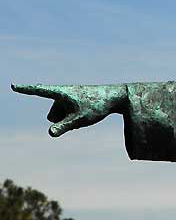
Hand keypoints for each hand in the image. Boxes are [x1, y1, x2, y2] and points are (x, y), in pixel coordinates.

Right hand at [11, 83, 126, 136]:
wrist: (116, 98)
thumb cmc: (97, 106)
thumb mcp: (80, 119)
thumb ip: (64, 127)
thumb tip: (50, 133)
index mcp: (62, 93)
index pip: (40, 91)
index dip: (26, 90)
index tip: (14, 86)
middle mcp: (64, 94)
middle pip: (52, 116)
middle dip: (62, 121)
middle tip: (81, 115)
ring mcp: (70, 99)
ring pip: (60, 118)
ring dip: (69, 121)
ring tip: (86, 114)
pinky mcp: (75, 103)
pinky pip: (67, 117)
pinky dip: (74, 120)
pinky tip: (88, 115)